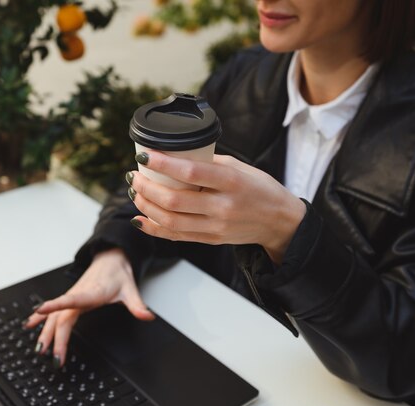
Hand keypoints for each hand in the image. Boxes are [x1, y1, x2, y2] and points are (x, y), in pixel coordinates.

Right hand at [23, 248, 153, 366]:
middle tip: (53, 357)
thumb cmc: (118, 274)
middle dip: (56, 337)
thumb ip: (137, 305)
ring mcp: (72, 296)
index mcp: (92, 292)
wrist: (110, 258)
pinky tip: (30, 325)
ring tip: (39, 349)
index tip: (40, 311)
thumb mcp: (131, 289)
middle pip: (62, 317)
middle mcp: (78, 294)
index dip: (56, 305)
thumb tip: (147, 315)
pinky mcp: (70, 298)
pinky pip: (53, 311)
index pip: (72, 299)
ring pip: (54, 316)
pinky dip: (40, 318)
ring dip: (45, 332)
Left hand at [128, 151, 305, 262]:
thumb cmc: (259, 188)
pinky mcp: (211, 240)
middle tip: (134, 176)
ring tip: (136, 193)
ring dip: (146, 206)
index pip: (191, 173)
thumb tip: (176, 156)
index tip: (143, 156)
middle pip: (174, 200)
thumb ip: (209, 163)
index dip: (162, 164)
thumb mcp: (240, 168)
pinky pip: (176, 236)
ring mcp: (216, 227)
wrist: (279, 222)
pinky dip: (154, 227)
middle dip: (146, 187)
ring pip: (170, 221)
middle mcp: (223, 207)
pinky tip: (140, 218)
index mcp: (231, 182)